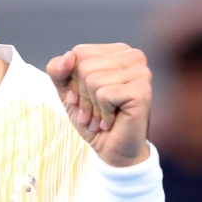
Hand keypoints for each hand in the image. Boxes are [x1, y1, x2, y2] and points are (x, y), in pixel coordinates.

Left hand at [46, 44, 151, 166]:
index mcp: (117, 51)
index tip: (81, 98)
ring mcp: (141, 73)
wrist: (113, 150)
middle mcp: (133, 57)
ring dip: (92, 107)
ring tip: (101, 118)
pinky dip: (102, 113)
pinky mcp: (142, 91)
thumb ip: (58, 70)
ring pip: (93, 80)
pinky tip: (111, 121)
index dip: (73, 79)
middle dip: (82, 95)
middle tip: (92, 112)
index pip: (79, 52)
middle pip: (84, 66)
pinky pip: (104, 94)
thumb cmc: (93, 118)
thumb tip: (67, 56)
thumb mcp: (67, 90)